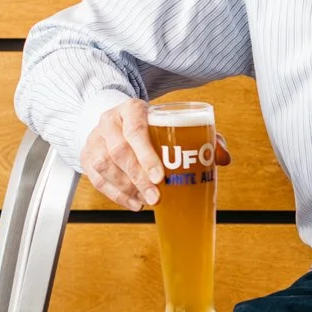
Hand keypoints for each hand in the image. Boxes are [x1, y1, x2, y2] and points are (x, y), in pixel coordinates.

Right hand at [80, 98, 229, 210]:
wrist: (120, 121)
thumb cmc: (156, 126)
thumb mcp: (178, 124)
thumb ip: (204, 137)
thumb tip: (224, 158)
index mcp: (132, 109)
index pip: (136, 129)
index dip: (146, 154)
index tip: (160, 176)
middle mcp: (109, 121)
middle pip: (119, 151)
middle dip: (139, 178)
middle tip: (157, 197)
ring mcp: (95, 138)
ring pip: (105, 166)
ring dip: (127, 188)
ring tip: (148, 201)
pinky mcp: (87, 156)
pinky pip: (97, 179)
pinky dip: (116, 195)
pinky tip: (134, 203)